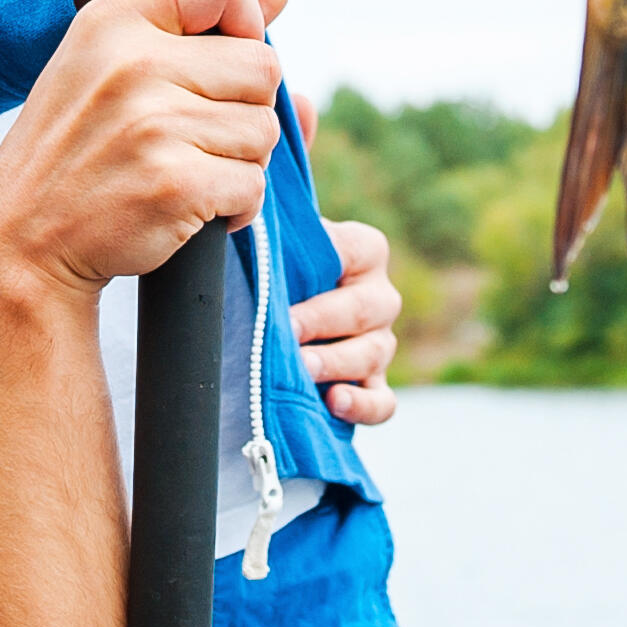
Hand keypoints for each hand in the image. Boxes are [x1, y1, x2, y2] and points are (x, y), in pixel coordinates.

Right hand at [0, 0, 293, 296]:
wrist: (24, 242)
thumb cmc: (76, 149)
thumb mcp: (111, 64)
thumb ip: (198, 18)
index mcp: (112, 21)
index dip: (242, 18)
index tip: (216, 61)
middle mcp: (132, 64)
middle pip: (262, 64)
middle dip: (244, 107)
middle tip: (193, 135)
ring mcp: (153, 125)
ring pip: (263, 130)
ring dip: (240, 161)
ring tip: (186, 170)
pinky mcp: (176, 184)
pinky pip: (253, 185)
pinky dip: (235, 207)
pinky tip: (190, 208)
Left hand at [295, 218, 402, 427]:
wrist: (277, 317)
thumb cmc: (276, 274)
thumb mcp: (279, 250)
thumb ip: (276, 239)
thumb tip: (244, 221)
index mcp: (364, 251)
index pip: (354, 250)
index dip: (325, 265)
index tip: (287, 283)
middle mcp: (379, 297)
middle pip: (363, 309)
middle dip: (322, 321)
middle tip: (288, 330)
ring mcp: (381, 344)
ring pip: (373, 353)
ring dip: (336, 362)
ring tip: (303, 367)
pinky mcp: (374, 386)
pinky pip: (383, 402)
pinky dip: (362, 405)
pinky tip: (335, 402)